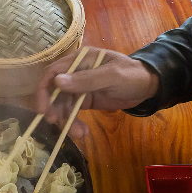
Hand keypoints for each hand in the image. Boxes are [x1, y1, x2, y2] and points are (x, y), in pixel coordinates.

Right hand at [35, 47, 159, 138]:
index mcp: (79, 59)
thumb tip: (57, 82)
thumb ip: (86, 79)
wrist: (149, 87)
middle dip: (54, 109)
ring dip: (66, 120)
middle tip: (57, 124)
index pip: (52, 72)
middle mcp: (75, 71)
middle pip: (54, 91)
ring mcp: (79, 86)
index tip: (43, 109)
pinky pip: (72, 112)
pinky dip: (74, 123)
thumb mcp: (112, 76)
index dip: (44, 91)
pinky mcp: (84, 100)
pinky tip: (82, 132)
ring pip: (63, 105)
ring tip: (78, 133)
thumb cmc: (132, 75)